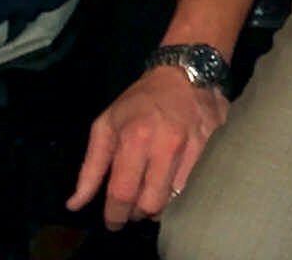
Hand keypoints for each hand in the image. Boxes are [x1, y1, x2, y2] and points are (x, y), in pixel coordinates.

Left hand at [67, 65, 226, 227]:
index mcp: (136, 138)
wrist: (186, 71)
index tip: (113, 221)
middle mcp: (168, 145)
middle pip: (152, 205)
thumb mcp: (107, 124)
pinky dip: (183, 192)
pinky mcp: (216, 148)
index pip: (123, 194)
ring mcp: (196, 147)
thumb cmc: (142, 100)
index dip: (114, 215)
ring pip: (177, 201)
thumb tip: (75, 204)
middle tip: (134, 204)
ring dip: (162, 204)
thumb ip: (91, 168)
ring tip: (154, 191)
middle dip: (138, 212)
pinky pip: (198, 187)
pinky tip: (175, 182)